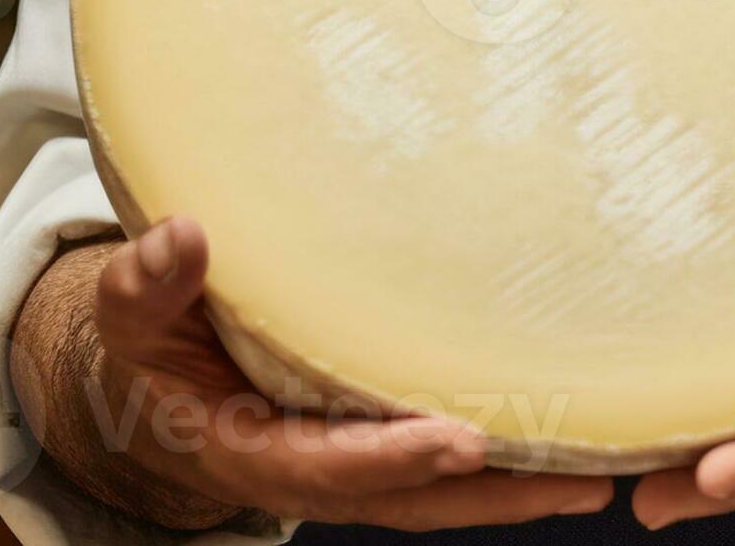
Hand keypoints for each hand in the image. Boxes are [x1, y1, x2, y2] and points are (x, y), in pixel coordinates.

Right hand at [20, 217, 615, 529]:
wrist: (158, 382)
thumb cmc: (151, 343)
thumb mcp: (130, 315)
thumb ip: (151, 283)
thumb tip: (185, 236)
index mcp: (250, 449)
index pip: (328, 464)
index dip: (391, 458)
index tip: (456, 442)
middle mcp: (313, 471)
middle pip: (411, 499)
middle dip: (491, 495)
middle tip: (575, 480)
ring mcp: (352, 465)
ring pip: (443, 494)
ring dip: (519, 489)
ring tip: (604, 473)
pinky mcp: (380, 443)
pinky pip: (449, 466)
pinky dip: (508, 462)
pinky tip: (574, 439)